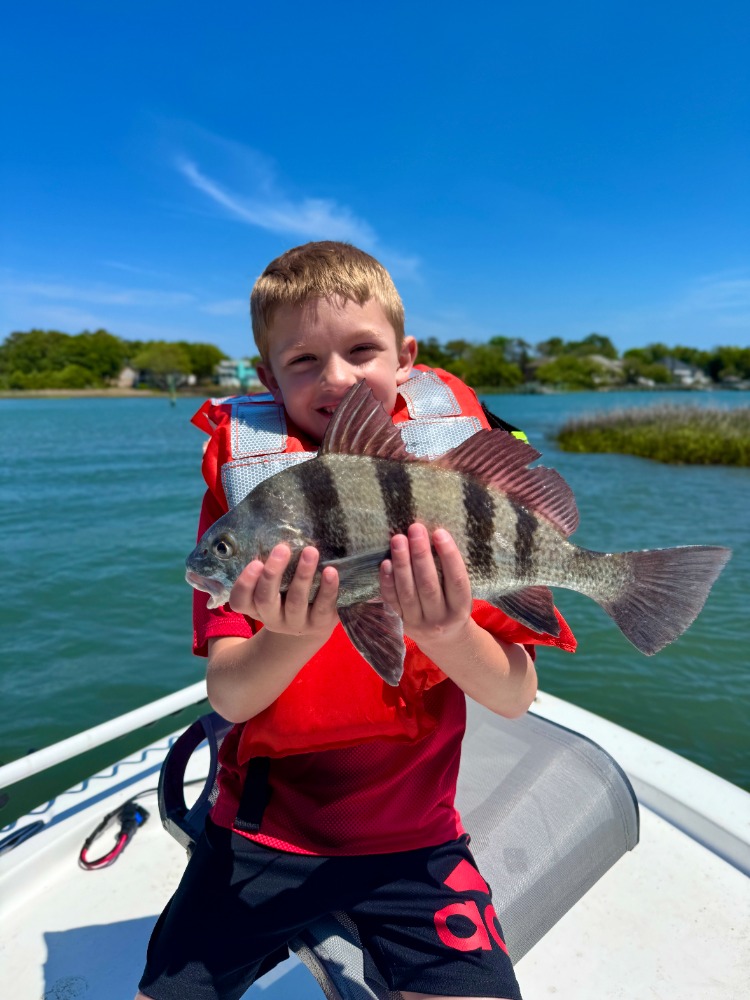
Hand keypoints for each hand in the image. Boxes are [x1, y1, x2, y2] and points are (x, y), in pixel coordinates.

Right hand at [229, 544, 339, 639]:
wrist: (313, 623)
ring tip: (311, 551)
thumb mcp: (275, 583)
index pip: (239, 600)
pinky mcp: (319, 624)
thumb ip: (270, 565)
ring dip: (303, 575)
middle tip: (282, 548)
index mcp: (255, 606)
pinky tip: (330, 571)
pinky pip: (322, 607)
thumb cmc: (287, 593)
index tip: (255, 562)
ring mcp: (296, 623)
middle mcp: (272, 618)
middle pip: (265, 599)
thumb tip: (279, 529)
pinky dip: (327, 589)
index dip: (245, 584)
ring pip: (295, 601)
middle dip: (272, 573)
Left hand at [379, 523, 472, 648]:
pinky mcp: (400, 624)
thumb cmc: (452, 605)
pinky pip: (392, 602)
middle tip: (415, 529)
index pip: (456, 580)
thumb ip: (450, 571)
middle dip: (420, 555)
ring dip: (402, 564)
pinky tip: (385, 563)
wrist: (443, 639)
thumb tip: (434, 535)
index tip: (439, 532)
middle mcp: (439, 618)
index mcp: (460, 608)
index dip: (449, 556)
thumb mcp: (460, 594)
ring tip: (398, 540)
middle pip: (428, 585)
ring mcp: (418, 623)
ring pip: (407, 592)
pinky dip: (387, 582)